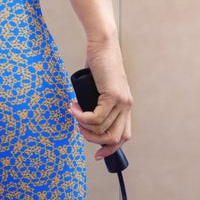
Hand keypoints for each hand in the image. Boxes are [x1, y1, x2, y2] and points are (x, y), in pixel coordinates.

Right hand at [68, 38, 131, 162]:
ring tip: (73, 112)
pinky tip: (73, 107)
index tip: (96, 154)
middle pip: (115, 138)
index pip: (123, 136)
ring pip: (102, 128)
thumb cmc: (97, 63)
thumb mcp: (98, 88)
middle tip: (79, 129)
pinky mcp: (113, 95)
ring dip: (83, 126)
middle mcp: (126, 106)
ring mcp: (122, 101)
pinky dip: (81, 117)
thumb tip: (84, 118)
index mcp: (125, 106)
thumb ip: (96, 102)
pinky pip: (96, 117)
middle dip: (94, 140)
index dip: (110, 148)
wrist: (102, 44)